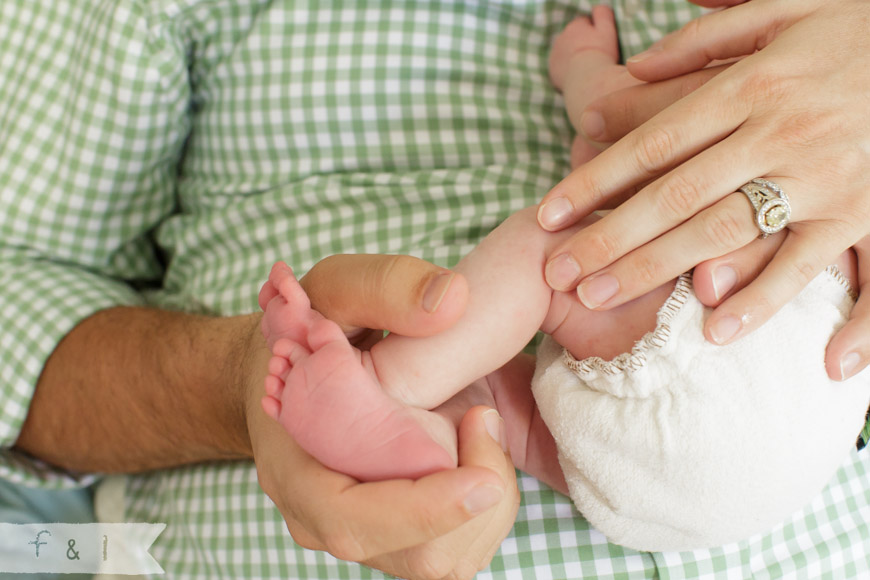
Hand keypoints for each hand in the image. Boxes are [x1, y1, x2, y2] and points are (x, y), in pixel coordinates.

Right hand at [246, 254, 519, 578]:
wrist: (299, 365)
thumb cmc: (310, 328)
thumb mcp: (336, 288)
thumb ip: (384, 285)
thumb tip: (452, 300)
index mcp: (296, 470)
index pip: (353, 521)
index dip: (424, 511)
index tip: (484, 477)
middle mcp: (326, 517)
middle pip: (419, 555)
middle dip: (477, 499)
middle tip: (484, 414)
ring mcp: (367, 531)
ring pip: (449, 558)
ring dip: (491, 499)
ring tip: (479, 419)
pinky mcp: (401, 531)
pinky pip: (463, 544)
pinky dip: (490, 501)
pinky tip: (476, 442)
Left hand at [537, 0, 869, 351]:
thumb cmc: (861, 27)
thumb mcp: (784, 9)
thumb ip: (706, 37)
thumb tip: (632, 67)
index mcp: (755, 86)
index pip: (656, 142)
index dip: (596, 180)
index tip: (549, 214)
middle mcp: (782, 135)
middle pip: (678, 197)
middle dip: (610, 238)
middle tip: (559, 273)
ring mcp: (825, 180)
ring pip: (728, 235)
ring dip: (660, 273)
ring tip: (601, 300)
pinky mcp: (864, 214)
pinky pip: (814, 268)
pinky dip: (772, 304)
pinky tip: (721, 336)